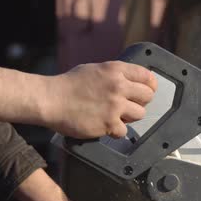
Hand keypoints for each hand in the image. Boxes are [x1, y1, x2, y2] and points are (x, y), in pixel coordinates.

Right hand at [43, 61, 157, 137]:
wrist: (50, 100)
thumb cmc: (68, 85)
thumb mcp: (94, 69)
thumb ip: (113, 74)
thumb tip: (130, 81)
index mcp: (115, 70)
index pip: (147, 76)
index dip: (149, 85)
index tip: (147, 91)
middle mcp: (118, 86)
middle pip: (147, 96)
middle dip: (140, 102)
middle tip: (129, 106)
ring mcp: (114, 106)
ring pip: (140, 114)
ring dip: (129, 117)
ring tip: (115, 116)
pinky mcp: (108, 124)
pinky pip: (124, 131)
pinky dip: (115, 131)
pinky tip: (105, 126)